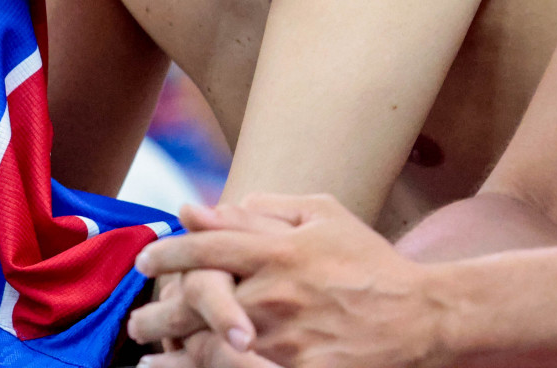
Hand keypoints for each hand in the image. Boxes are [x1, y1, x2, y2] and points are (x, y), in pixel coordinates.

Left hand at [129, 195, 449, 367]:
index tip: (146, 259)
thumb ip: (270, 208)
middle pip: (199, 299)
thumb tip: (216, 204)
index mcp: (282, 248)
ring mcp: (284, 335)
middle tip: (137, 319)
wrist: (418, 316)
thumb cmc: (371, 264)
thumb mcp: (326, 217)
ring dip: (174, 347)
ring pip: (211, 342)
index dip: (172, 251)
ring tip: (152, 351)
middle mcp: (276, 290)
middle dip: (159, 311)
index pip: (210, 244)